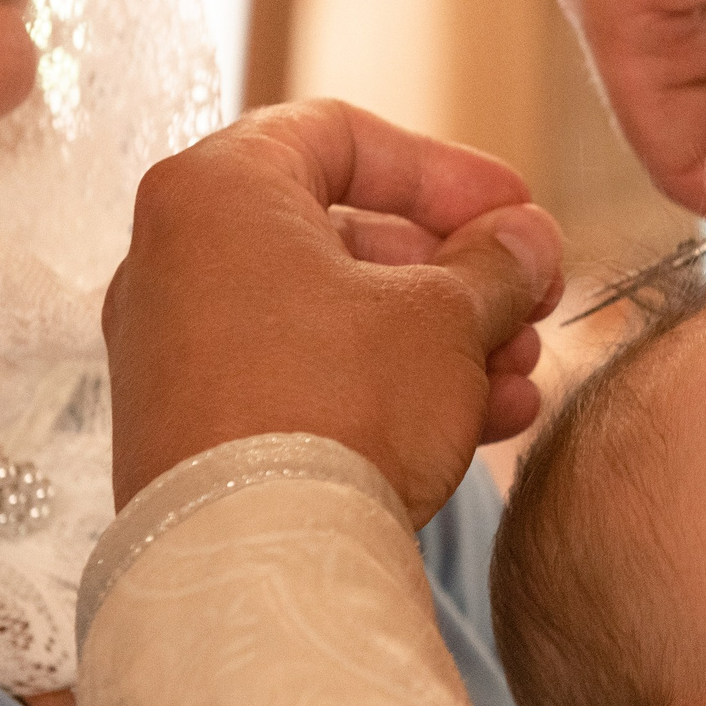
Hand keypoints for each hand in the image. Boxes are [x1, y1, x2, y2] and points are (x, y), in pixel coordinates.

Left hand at [102, 100, 564, 524]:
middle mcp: (176, 259)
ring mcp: (178, 349)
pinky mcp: (194, 429)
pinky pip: (305, 379)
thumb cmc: (338, 408)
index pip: (341, 136)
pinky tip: (481, 422)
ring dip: (439, 337)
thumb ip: (495, 262)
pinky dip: (388, 387)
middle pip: (343, 233)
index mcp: (218, 191)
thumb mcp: (445, 316)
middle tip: (528, 302)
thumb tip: (526, 241)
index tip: (517, 210)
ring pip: (334, 316)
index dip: (446, 170)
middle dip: (455, 270)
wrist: (255, 568)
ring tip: (518, 374)